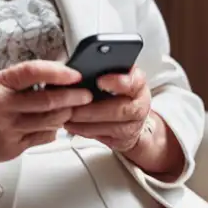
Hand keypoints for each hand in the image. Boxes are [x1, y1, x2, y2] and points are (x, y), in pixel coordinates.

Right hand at [0, 60, 92, 165]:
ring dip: (66, 115)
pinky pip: (40, 138)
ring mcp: (5, 130)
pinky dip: (51, 131)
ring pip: (49, 122)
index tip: (73, 74)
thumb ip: (10, 80)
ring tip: (72, 109)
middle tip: (85, 95)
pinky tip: (53, 125)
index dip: (57, 72)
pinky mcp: (10, 149)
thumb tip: (44, 78)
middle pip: (47, 101)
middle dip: (73, 97)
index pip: (31, 72)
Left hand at [67, 68, 185, 178]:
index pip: (134, 81)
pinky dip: (84, 131)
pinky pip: (103, 137)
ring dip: (86, 122)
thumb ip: (100, 69)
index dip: (118, 82)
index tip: (101, 81)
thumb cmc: (115, 92)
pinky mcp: (123, 139)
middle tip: (72, 105)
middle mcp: (140, 104)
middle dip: (93, 109)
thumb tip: (73, 68)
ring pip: (112, 127)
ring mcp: (133, 124)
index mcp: (137, 83)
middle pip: (120, 109)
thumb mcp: (112, 75)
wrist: (129, 119)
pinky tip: (71, 124)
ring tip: (67, 115)